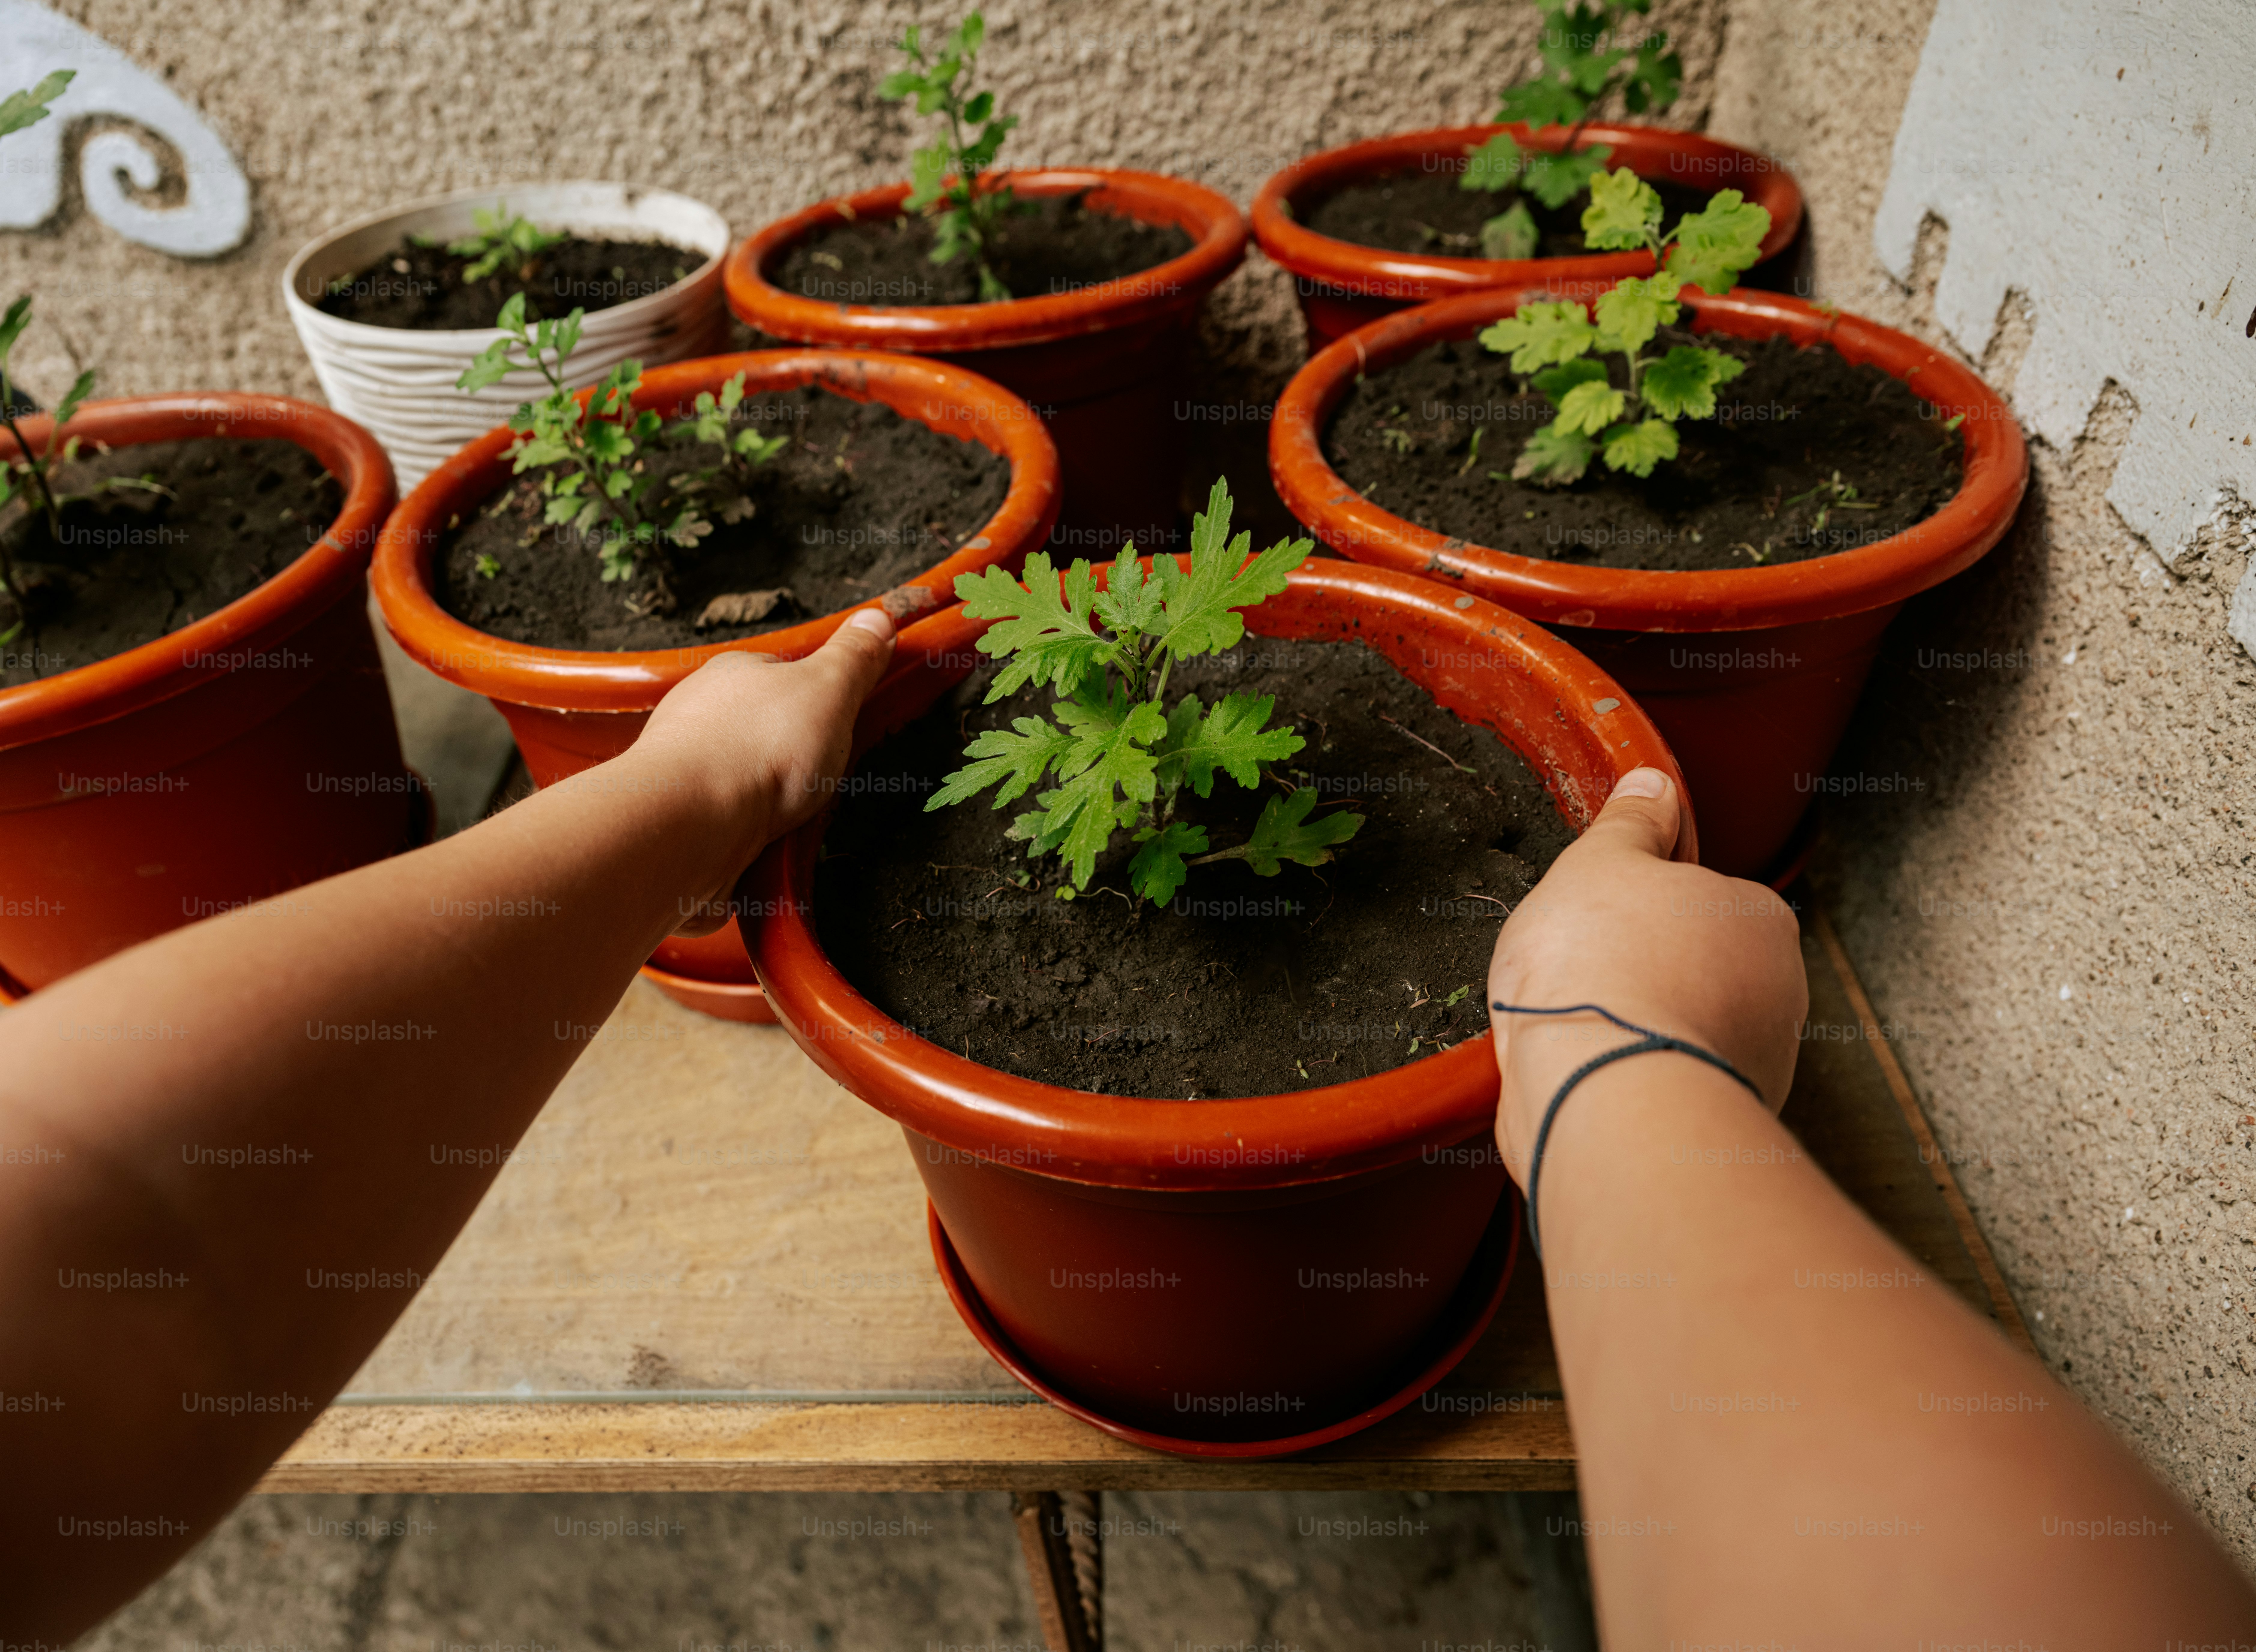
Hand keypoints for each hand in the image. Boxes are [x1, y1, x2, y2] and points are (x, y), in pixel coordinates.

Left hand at [625, 609, 896, 935]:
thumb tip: (877, 619)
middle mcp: (704, 714)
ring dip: (777, 796)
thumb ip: (854, 657)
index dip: (823, 697)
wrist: (690, 823)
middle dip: (800, 753)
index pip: (786, 673)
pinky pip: (732, 819)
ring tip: (794, 809)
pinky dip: (754, 830)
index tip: (846, 719)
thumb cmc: (752, 750)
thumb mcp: (828, 688)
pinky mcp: (685, 817)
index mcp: (736, 673)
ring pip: (748, 776)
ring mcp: (689, 767)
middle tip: (824, 772)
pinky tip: (769, 838)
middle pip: (768, 727)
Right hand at [1485, 767, 1805, 1180]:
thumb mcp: (1603, 862)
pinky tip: (1591, 1076)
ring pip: (1682, 1028)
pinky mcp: (1719, 1120)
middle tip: (1582, 975)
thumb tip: (1652, 787)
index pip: (1703, 897)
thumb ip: (1631, 822)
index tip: (1599, 920)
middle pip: (1695, 966)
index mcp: (1761, 918)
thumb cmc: (1603, 971)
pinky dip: (1632, 1080)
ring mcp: (1756, 1063)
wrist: (1602, 1094)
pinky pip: (1667, 1084)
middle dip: (1642, 971)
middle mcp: (1779, 993)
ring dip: (1636, 1029)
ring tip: (1579, 1032)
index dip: (1641, 905)